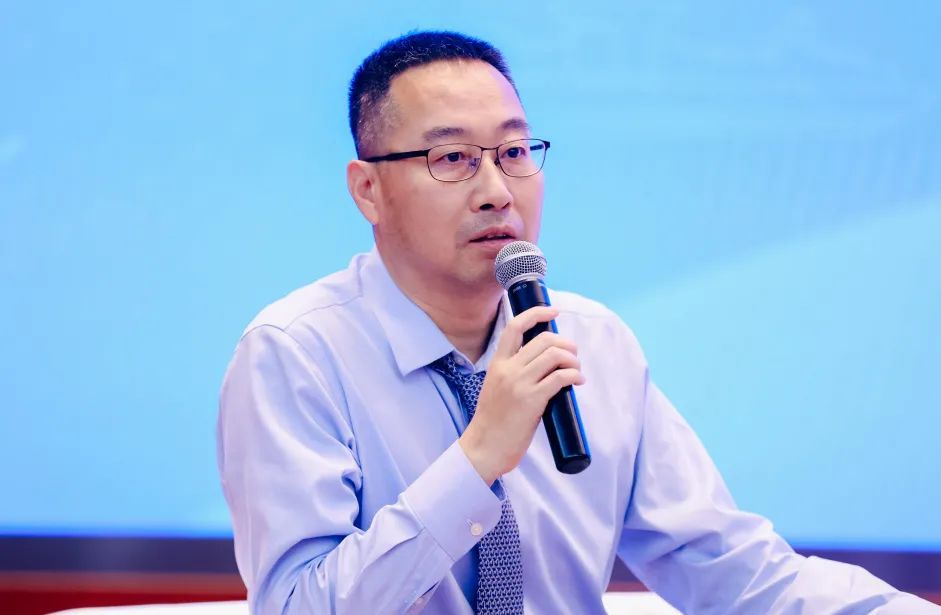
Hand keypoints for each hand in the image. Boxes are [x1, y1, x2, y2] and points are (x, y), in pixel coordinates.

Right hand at [459, 306, 584, 484]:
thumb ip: (514, 373)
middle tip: (573, 353)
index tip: (553, 311)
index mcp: (497, 363)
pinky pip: (560, 377)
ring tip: (577, 369)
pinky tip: (578, 380)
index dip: (537, 313)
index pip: (515, 326)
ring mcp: (520, 384)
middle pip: (543, 339)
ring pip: (554, 355)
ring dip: (572, 358)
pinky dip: (574, 375)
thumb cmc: (493, 421)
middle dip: (565, 342)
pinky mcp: (532, 400)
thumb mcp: (496, 387)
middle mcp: (508, 369)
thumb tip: (543, 366)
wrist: (484, 447)